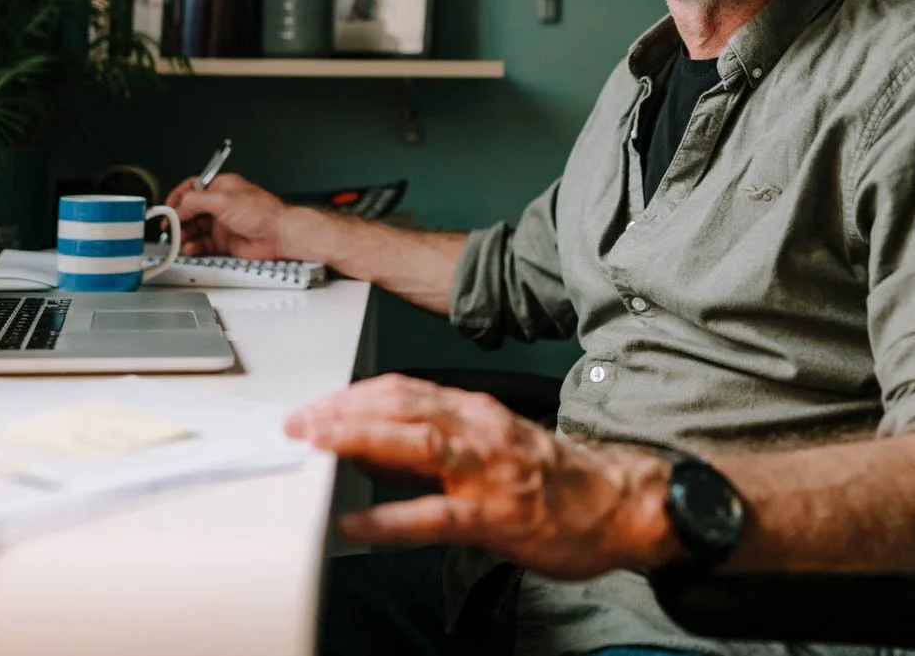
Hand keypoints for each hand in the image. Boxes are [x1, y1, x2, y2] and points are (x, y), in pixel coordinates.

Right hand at [164, 171, 317, 259]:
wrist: (280, 236)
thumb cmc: (263, 213)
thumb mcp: (224, 200)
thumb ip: (196, 201)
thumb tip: (178, 206)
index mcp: (221, 187)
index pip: (191, 189)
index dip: (177, 198)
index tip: (167, 209)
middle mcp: (220, 205)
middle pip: (190, 211)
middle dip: (178, 220)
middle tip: (170, 228)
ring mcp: (222, 224)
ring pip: (194, 229)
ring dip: (183, 235)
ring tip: (178, 241)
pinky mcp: (224, 242)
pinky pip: (202, 245)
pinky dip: (194, 247)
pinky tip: (190, 249)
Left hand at [285, 374, 679, 579]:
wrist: (618, 503)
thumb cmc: (553, 478)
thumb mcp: (489, 444)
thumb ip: (434, 444)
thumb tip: (370, 455)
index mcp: (473, 410)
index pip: (399, 390)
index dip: (349, 395)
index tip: (310, 407)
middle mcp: (477, 428)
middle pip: (398, 405)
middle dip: (339, 411)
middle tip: (295, 424)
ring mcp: (486, 470)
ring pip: (414, 443)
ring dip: (358, 440)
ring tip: (315, 449)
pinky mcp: (495, 515)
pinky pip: (434, 515)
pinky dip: (389, 517)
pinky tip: (356, 524)